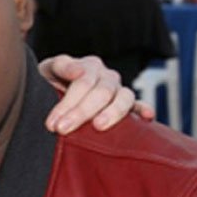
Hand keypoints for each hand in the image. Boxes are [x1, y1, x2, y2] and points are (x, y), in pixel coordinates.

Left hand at [39, 54, 154, 133]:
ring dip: (112, 113)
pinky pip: (138, 106)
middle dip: (81, 112)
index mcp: (89, 66)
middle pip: (100, 93)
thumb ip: (61, 66)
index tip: (52, 124)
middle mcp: (107, 77)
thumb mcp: (49, 70)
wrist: (55, 94)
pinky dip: (144, 109)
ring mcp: (118, 91)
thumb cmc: (50, 84)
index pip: (82, 83)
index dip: (67, 104)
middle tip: (62, 130)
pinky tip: (147, 116)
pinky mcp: (127, 106)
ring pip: (123, 98)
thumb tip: (79, 71)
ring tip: (98, 126)